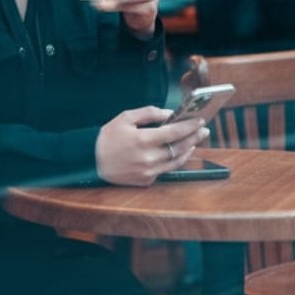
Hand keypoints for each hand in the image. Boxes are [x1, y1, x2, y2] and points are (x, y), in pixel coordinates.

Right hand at [95, 106, 209, 185]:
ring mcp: (148, 172)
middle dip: (195, 137)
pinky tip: (177, 153)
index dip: (190, 126)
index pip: (174, 132)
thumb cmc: (107, 137)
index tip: (200, 120)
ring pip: (176, 161)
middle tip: (204, 130)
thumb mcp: (125, 118)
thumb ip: (149, 113)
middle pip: (180, 147)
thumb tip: (169, 114)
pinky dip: (173, 160)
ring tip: (194, 142)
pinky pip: (165, 170)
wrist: (90, 160)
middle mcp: (148, 158)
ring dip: (188, 150)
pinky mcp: (146, 181)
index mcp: (143, 140)